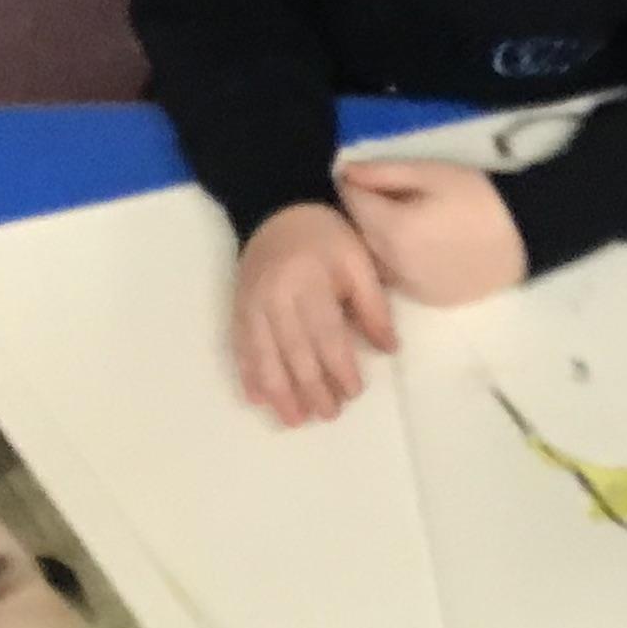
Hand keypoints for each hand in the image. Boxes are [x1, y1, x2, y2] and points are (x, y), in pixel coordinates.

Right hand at [234, 204, 396, 427]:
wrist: (276, 207)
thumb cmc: (327, 235)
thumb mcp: (358, 261)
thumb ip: (372, 306)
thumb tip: (389, 349)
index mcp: (309, 281)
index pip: (325, 333)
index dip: (338, 367)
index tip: (353, 392)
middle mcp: (275, 296)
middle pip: (293, 351)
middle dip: (310, 388)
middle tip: (328, 415)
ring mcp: (251, 304)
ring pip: (263, 355)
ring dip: (278, 392)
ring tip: (293, 420)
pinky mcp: (237, 308)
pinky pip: (240, 347)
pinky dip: (248, 375)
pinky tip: (257, 399)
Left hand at [338, 161, 527, 305]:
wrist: (525, 237)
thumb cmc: (481, 198)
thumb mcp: (432, 172)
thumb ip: (384, 172)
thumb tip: (345, 172)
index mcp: (392, 229)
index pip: (351, 202)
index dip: (354, 184)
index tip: (365, 175)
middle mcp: (392, 265)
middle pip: (357, 233)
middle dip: (363, 212)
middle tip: (385, 195)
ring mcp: (408, 288)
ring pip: (372, 260)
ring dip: (376, 240)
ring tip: (401, 221)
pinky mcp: (425, 300)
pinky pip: (394, 278)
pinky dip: (395, 262)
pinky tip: (418, 247)